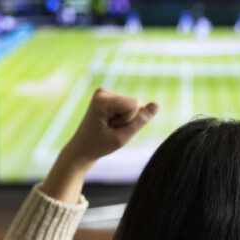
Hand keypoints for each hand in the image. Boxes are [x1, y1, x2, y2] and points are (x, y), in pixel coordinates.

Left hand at [41, 89, 158, 203]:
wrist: (82, 148)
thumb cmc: (99, 145)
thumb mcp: (123, 137)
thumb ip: (141, 121)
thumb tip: (157, 105)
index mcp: (102, 100)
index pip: (135, 105)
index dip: (128, 121)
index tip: (111, 129)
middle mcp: (103, 92)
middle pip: (135, 104)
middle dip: (127, 120)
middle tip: (109, 129)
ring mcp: (105, 92)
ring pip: (134, 106)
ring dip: (125, 120)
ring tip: (108, 127)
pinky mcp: (109, 96)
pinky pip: (130, 106)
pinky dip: (123, 117)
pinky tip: (109, 123)